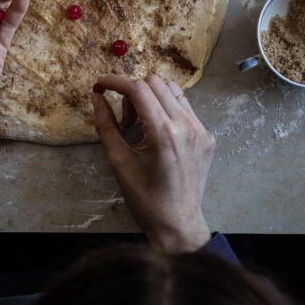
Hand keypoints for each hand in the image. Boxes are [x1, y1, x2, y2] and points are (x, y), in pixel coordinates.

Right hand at [92, 75, 214, 252]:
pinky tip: (158, 133)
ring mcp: (201, 130)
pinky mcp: (207, 136)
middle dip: (133, 93)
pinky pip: (185, 107)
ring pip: (172, 90)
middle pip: (155, 83)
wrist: (177, 223)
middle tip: (126, 119)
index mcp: (163, 134)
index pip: (138, 89)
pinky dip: (167, 110)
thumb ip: (106, 125)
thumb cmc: (146, 198)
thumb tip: (97, 97)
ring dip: (152, 98)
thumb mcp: (118, 161)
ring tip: (142, 125)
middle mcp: (186, 127)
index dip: (116, 82)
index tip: (102, 84)